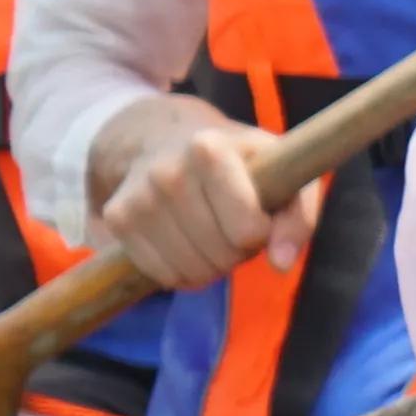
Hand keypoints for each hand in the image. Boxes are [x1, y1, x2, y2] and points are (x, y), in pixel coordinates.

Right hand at [86, 100, 293, 295]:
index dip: (261, 232)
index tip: (259, 214)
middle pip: (220, 254)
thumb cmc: (238, 161)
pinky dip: (182, 272)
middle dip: (237, 251)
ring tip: (212, 233)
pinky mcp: (117, 219)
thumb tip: (281, 264)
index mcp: (209, 149)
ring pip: (190, 271)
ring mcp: (138, 198)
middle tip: (233, 225)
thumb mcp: (282, 173)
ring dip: (211, 265)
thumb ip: (298, 216)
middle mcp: (167, 172)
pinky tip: (187, 243)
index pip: (248, 229)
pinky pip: (162, 276)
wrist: (165, 139)